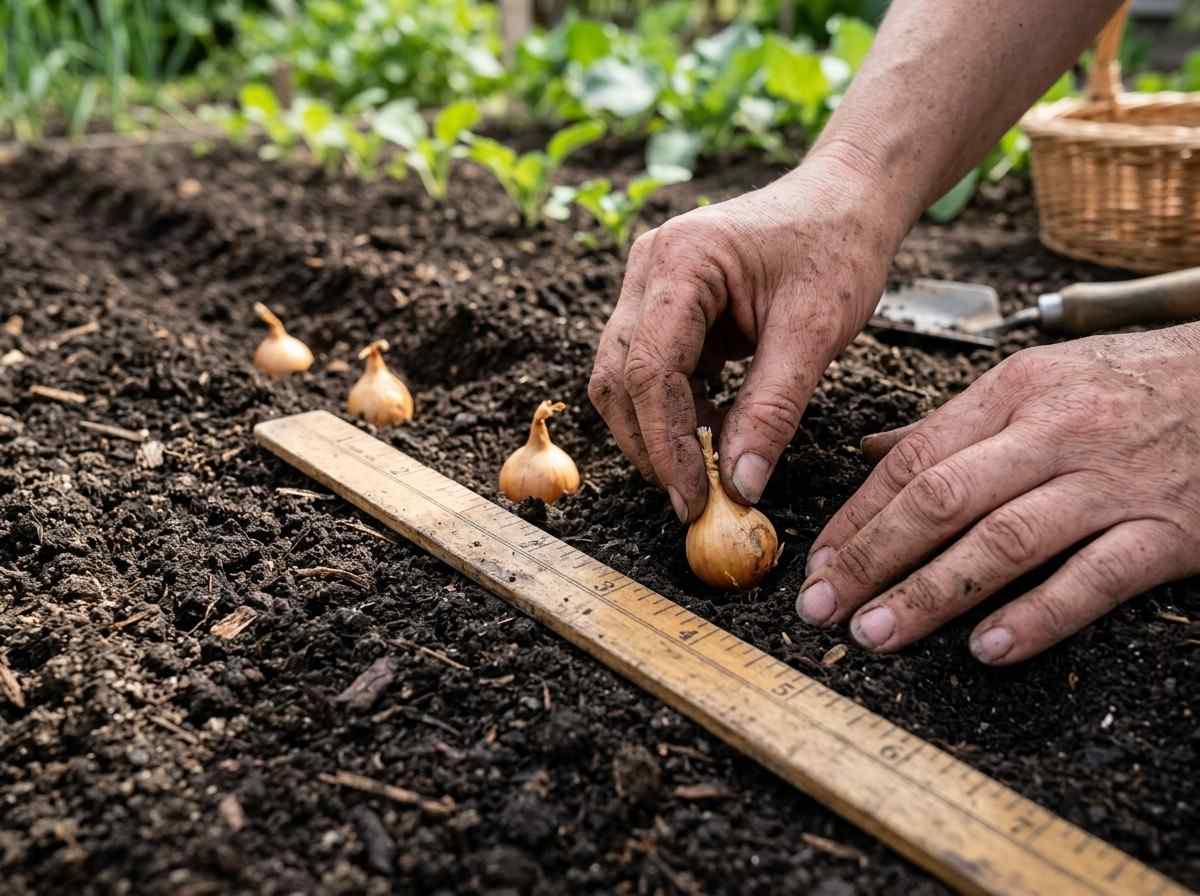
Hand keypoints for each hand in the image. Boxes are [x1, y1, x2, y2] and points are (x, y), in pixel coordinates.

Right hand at [588, 155, 901, 521]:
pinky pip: (651, 370)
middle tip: (694, 499)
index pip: (649, 370)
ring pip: (624, 378)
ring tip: (708, 470)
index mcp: (682, 261)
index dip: (665, 444)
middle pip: (619, 377)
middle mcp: (649, 268)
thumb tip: (740, 485)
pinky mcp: (664, 304)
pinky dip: (676, 410)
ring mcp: (650, 284)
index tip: (693, 498)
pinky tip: (716, 433)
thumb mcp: (815, 332)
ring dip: (658, 431)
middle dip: (651, 445)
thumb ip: (773, 410)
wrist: (848, 199)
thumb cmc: (838, 247)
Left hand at [800, 327, 1199, 663]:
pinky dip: (1036, 617)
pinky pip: (1093, 579)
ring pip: (1004, 541)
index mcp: (1014, 393)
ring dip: (930, 593)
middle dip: (871, 557)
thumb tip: (874, 451)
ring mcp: (1111, 483)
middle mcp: (1054, 433)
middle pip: (942, 499)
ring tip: (876, 633)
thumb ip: (954, 422)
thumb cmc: (1132, 383)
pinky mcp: (1168, 532)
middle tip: (821, 605)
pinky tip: (985, 648)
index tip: (817, 562)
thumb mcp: (1038, 380)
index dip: (858, 517)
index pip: (913, 460)